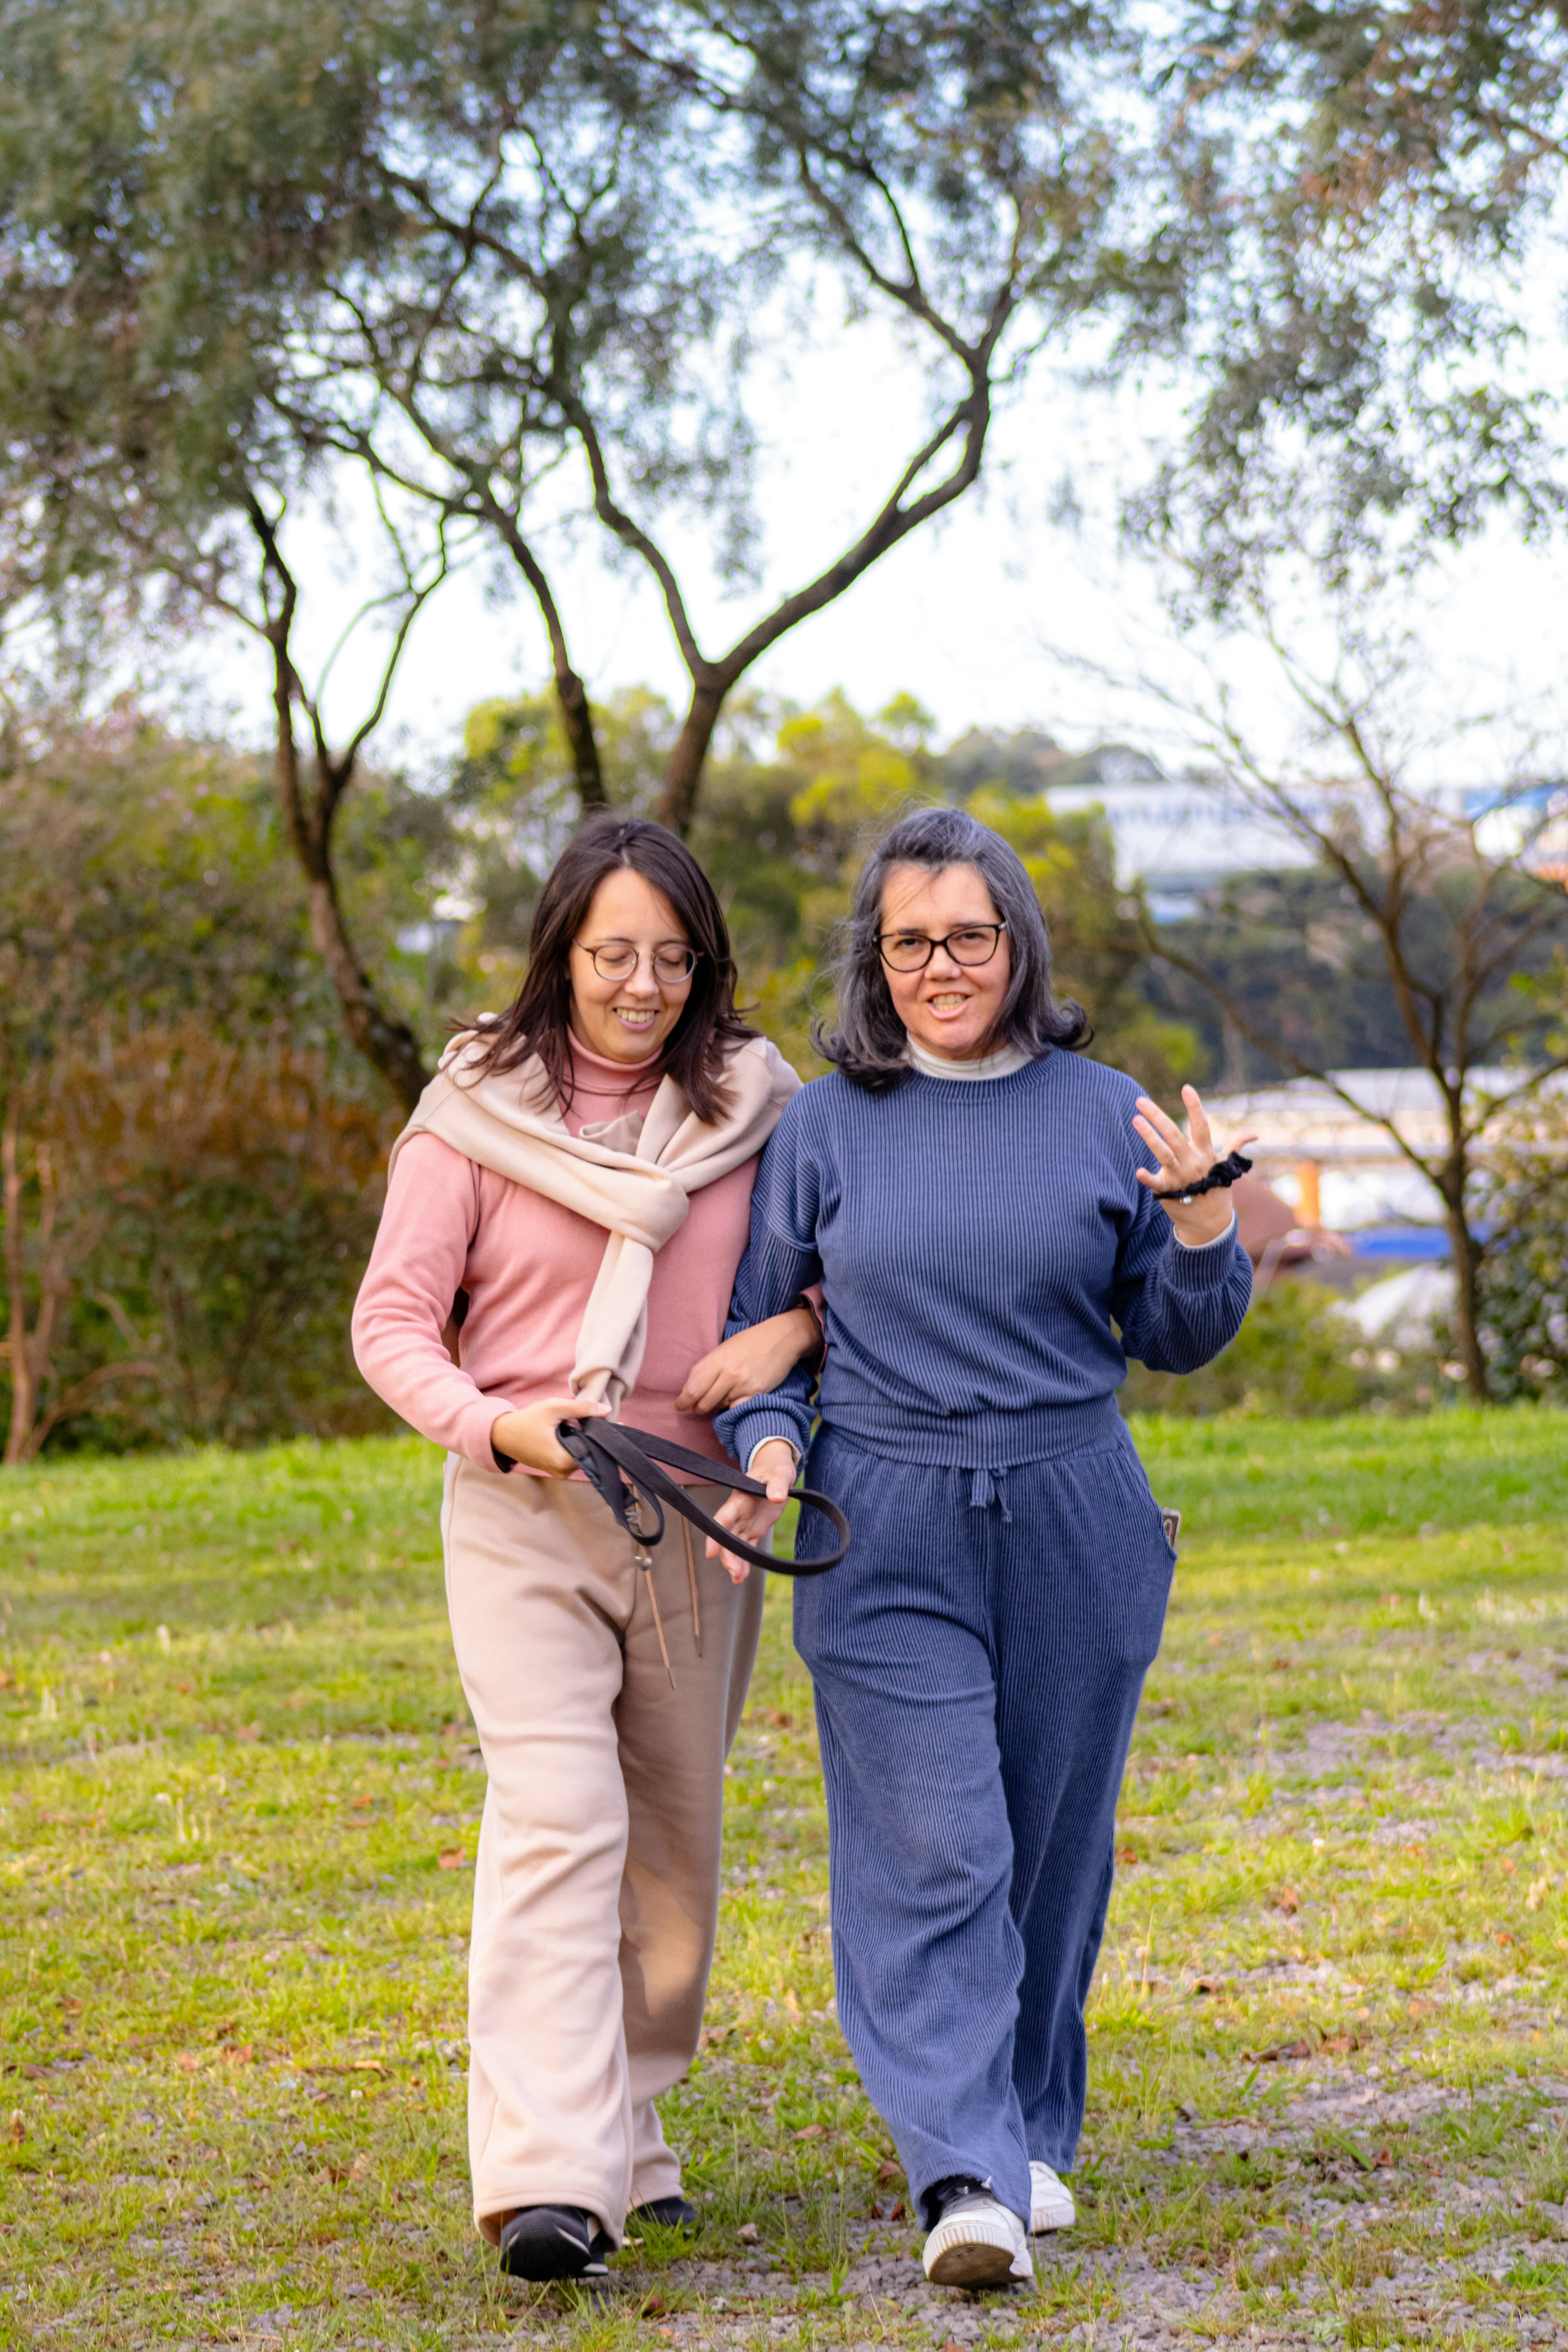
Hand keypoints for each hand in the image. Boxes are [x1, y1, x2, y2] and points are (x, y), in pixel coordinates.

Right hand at [490, 1395, 609, 1477]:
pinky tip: (570, 1430)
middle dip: (592, 1435)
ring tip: (575, 1423)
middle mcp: (563, 1472)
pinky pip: (572, 1456)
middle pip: (589, 1452)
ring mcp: (558, 1472)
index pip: (594, 1448)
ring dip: (582, 1439)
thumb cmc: (526, 1421)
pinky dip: (574, 1443)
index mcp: (564, 1461)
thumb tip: (607, 1410)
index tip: (611, 1421)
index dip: (602, 1433)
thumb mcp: (554, 1408)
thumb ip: (582, 1409)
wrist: (501, 1434)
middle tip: (592, 1418)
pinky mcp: (554, 1469)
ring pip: (581, 1454)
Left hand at [676, 1304, 819, 1415]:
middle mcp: (729, 1374)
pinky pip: (737, 1408)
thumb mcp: (724, 1348)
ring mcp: (743, 1385)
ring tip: (722, 1395)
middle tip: (696, 1408)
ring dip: (717, 1404)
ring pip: (721, 1406)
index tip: (679, 1406)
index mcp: (717, 1359)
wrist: (781, 1338)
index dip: (683, 1401)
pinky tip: (737, 1397)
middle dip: (697, 1408)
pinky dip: (734, 1406)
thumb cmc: (750, 1341)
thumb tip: (692, 1389)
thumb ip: (708, 1367)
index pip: (693, 1388)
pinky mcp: (757, 1393)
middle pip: (704, 1402)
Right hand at [706, 1438, 796, 1583]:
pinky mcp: (753, 1529)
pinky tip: (743, 1576)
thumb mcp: (779, 1474)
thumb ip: (778, 1484)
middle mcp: (737, 1513)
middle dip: (727, 1556)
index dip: (715, 1535)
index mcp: (739, 1499)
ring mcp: (744, 1522)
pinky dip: (745, 1561)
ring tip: (738, 1579)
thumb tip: (778, 1497)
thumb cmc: (775, 1470)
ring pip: (734, 1545)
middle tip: (735, 1573)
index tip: (710, 1553)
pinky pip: (747, 1547)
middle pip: (726, 1537)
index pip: (723, 1518)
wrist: (776, 1473)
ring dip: (734, 1562)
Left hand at [1133, 1085, 1257, 1247]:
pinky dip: (1147, 1178)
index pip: (1201, 1126)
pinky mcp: (1168, 1192)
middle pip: (1174, 1135)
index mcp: (1206, 1154)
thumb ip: (1235, 1145)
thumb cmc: (1216, 1189)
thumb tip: (1254, 1134)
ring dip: (1149, 1137)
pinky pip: (1156, 1184)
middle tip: (1140, 1100)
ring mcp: (1180, 1177)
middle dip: (1157, 1117)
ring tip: (1135, 1120)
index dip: (1195, 1107)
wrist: (1210, 1224)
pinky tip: (1137, 1171)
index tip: (1186, 1088)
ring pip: (1163, 1153)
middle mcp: (1192, 1162)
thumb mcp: (1227, 1167)